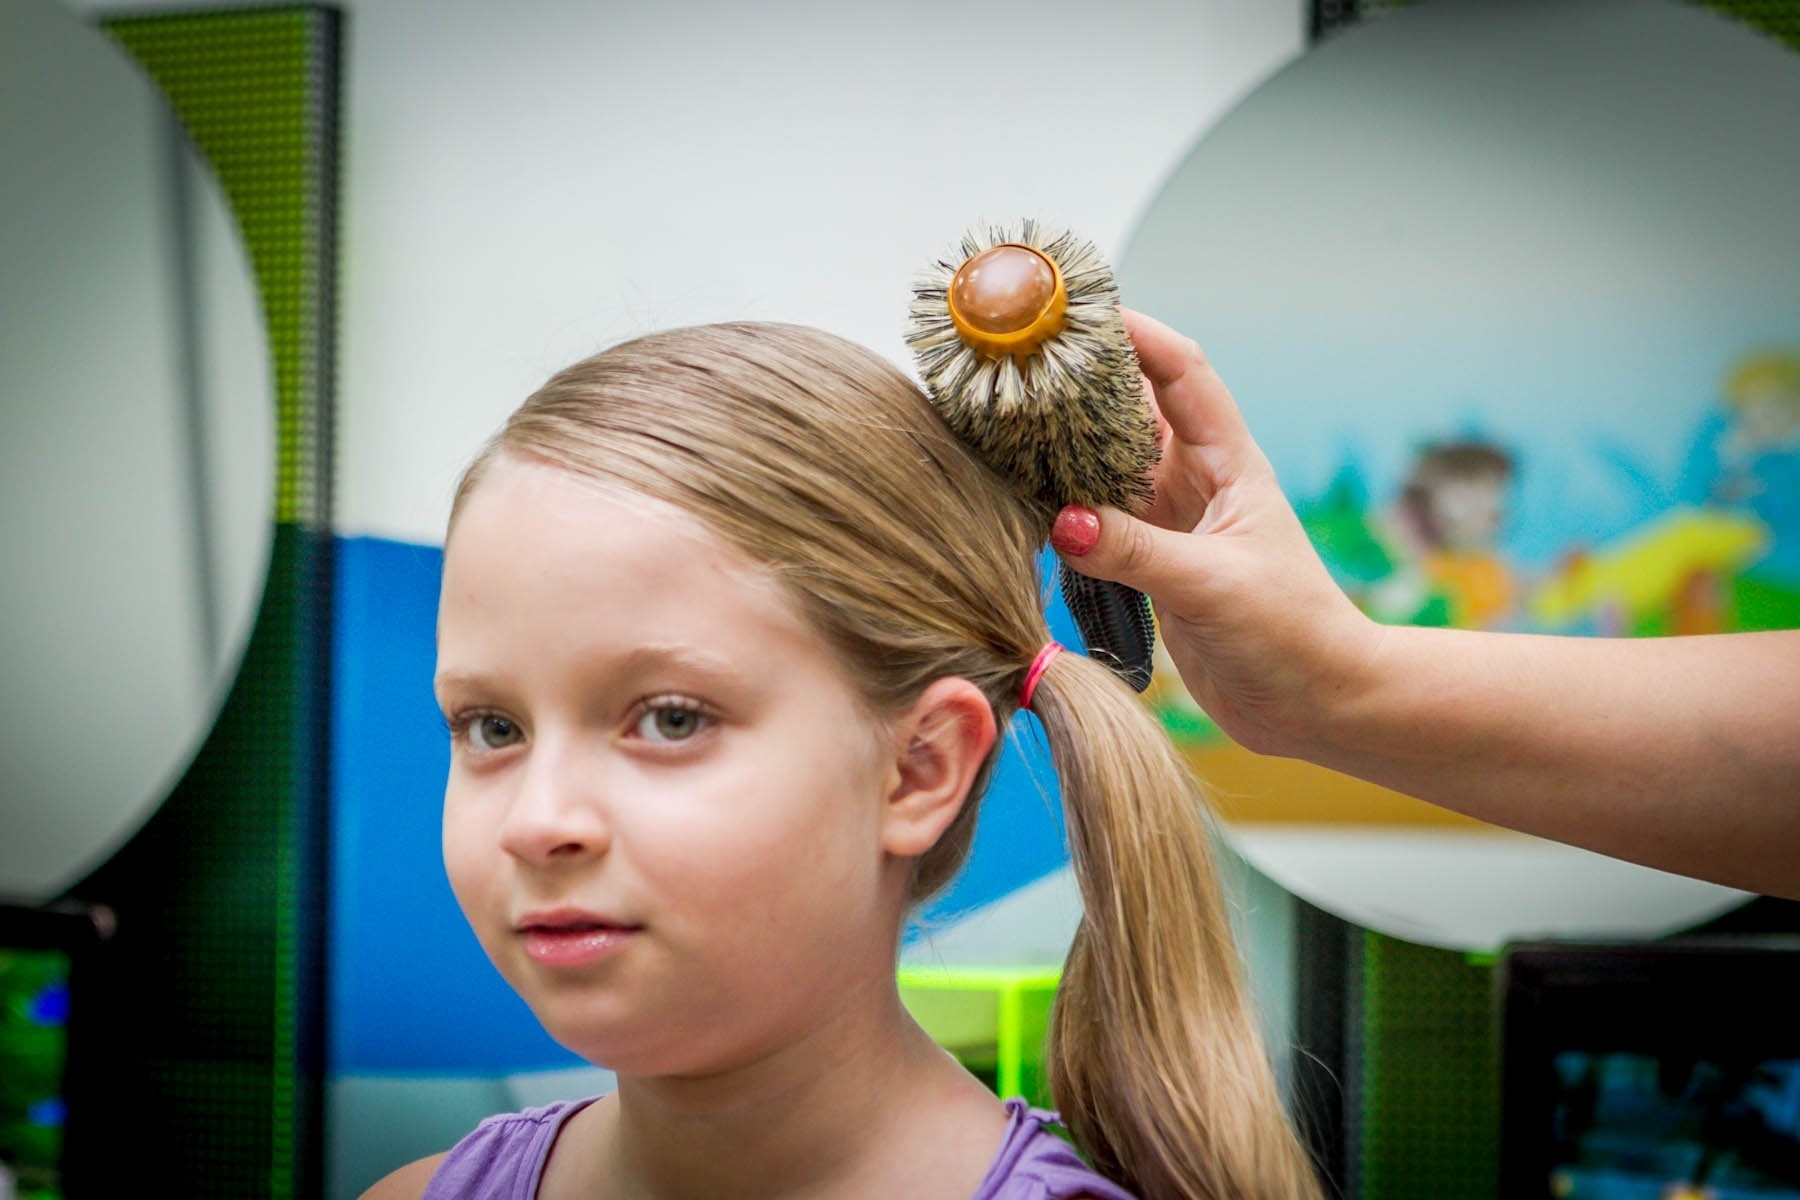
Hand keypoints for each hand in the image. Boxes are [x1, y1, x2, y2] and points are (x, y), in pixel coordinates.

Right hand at [1052, 310, 1379, 755]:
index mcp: (1230, 464)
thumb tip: (1062, 520)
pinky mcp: (1152, 563)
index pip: (1182, 373)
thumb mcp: (1213, 585)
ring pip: (1108, 463)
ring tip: (1007, 418)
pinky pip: (1097, 519)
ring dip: (1066, 443)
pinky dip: (1061, 505)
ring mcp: (1172, 522)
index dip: (1137, 334)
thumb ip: (1137, 552)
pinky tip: (1022, 495)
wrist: (1317, 704)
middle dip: (1084, 380)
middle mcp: (1198, 482)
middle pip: (1133, 408)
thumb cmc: (1292, 635)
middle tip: (1023, 360)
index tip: (1082, 311)